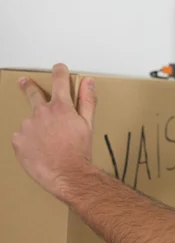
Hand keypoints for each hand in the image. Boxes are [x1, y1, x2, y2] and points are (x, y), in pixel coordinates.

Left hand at [11, 63, 96, 200]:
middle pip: (33, 93)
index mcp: (61, 107)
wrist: (66, 174)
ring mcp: (27, 126)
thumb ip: (87, 100)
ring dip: (35, 124)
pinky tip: (38, 148)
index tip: (58, 68)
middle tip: (24, 81)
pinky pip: (22, 135)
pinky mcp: (18, 140)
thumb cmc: (79, 151)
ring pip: (30, 119)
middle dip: (29, 86)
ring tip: (46, 140)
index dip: (59, 71)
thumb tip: (88, 82)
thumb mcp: (88, 124)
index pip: (59, 80)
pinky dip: (29, 139)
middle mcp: (42, 112)